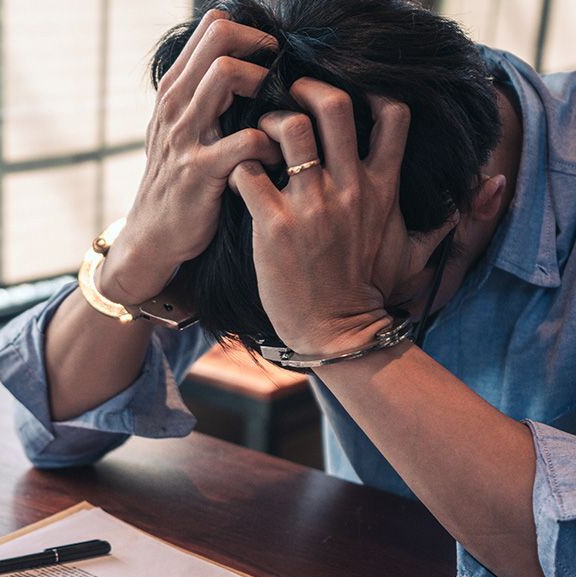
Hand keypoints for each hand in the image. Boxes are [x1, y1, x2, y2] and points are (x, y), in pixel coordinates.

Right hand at [100, 8, 280, 304]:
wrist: (152, 238)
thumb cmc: (176, 184)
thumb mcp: (178, 133)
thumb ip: (201, 99)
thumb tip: (243, 67)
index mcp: (173, 92)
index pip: (211, 28)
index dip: (249, 33)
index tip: (270, 58)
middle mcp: (175, 107)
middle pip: (219, 39)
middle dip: (260, 48)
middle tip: (281, 76)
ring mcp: (185, 138)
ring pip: (226, 74)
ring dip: (265, 84)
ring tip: (279, 112)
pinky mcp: (201, 173)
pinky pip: (246, 140)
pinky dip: (271, 144)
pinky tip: (278, 158)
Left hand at [231, 80, 457, 354]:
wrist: (336, 332)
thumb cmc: (370, 292)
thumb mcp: (416, 252)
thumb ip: (451, 219)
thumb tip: (490, 186)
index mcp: (381, 187)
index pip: (392, 115)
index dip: (368, 95)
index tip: (344, 103)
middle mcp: (348, 188)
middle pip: (334, 106)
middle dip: (307, 90)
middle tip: (290, 98)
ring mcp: (311, 204)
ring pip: (290, 130)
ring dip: (270, 123)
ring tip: (262, 139)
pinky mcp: (275, 225)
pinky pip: (250, 174)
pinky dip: (240, 167)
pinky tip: (242, 178)